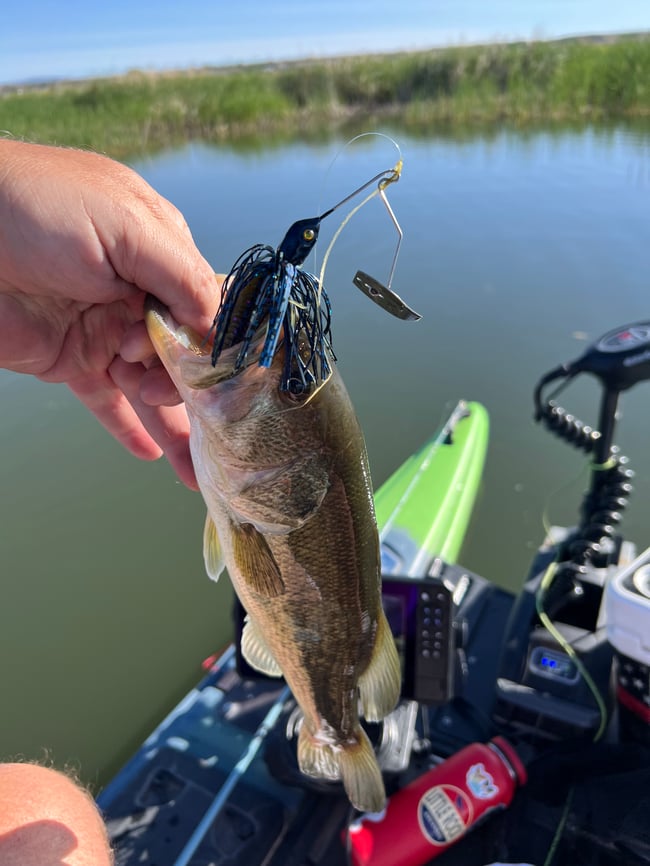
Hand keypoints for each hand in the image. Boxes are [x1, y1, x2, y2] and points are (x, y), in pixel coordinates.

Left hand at [0, 140, 219, 487]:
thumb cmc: (36, 207)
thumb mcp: (125, 226)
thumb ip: (181, 274)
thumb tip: (221, 325)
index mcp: (160, 253)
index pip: (210, 305)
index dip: (222, 342)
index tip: (232, 378)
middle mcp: (139, 295)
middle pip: (187, 353)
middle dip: (191, 383)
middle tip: (172, 394)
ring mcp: (106, 330)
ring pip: (154, 384)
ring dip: (172, 416)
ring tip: (174, 434)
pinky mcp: (72, 361)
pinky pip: (107, 402)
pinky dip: (130, 428)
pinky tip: (155, 456)